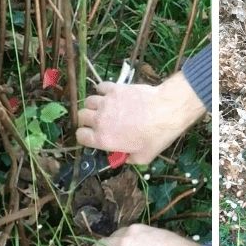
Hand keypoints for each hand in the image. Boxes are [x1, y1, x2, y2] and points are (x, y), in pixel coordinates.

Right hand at [76, 71, 205, 163]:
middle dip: (86, 121)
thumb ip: (128, 158)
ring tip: (103, 109)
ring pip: (88, 101)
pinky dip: (102, 91)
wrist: (165, 111)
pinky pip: (100, 87)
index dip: (84, 138)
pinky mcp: (114, 88)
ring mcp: (105, 102)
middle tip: (96, 123)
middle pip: (81, 117)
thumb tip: (123, 156)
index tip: (91, 137)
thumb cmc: (155, 137)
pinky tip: (110, 95)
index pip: (80, 137)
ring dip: (93, 106)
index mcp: (103, 139)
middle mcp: (99, 120)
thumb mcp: (142, 158)